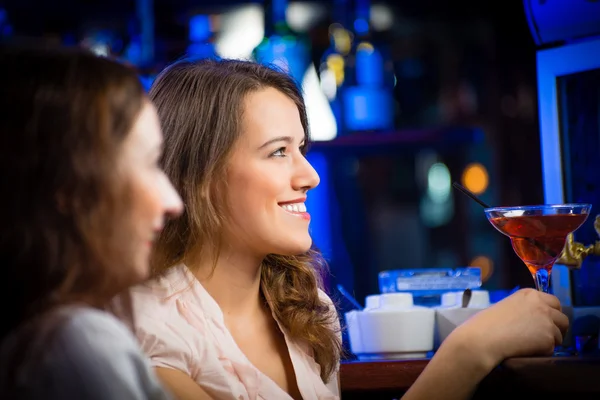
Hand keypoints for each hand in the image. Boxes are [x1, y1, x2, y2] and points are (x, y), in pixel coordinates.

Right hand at [447, 288, 568, 369]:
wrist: (483, 339)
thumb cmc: (486, 324)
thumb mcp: (507, 307)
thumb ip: (523, 309)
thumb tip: (533, 320)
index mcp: (529, 294)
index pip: (554, 302)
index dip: (551, 314)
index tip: (544, 322)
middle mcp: (542, 305)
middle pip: (563, 318)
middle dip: (557, 328)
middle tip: (544, 337)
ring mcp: (547, 321)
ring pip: (559, 335)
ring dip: (549, 341)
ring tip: (531, 346)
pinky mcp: (548, 338)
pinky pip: (551, 348)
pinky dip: (542, 352)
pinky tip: (527, 351)